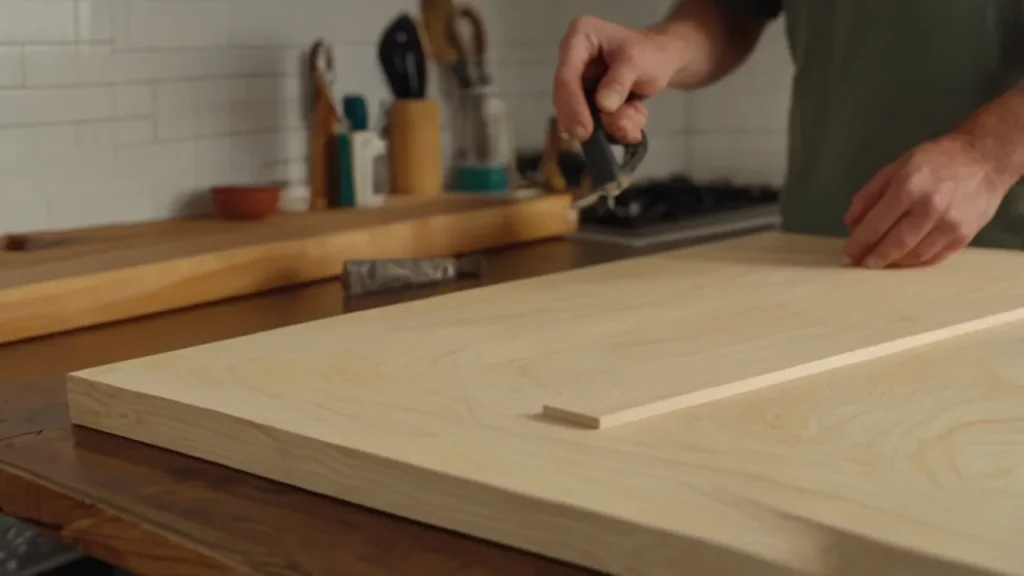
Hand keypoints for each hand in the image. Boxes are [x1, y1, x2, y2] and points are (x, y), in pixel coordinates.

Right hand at [553, 16, 684, 143]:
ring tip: (637, 116)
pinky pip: (594, 122)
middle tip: (607, 137)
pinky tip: (636, 115)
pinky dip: (616, 126)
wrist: (662, 60)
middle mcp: (573, 60)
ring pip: (581, 115)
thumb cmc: (649, 53)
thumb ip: (619, 82)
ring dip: (611, 124)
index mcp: (579, 39)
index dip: (572, 105)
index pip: (566, 76)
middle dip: (590, 120)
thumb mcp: (637, 61)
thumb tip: (603, 106)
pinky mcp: (587, 100)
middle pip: (566, 99)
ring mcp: (579, 82)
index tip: (585, 130)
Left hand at [842, 135, 1012, 267]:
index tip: (847, 255)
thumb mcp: (896, 167)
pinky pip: (934, 258)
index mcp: (908, 187)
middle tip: (860, 264)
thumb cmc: (935, 160)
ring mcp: (950, 225)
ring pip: (914, 256)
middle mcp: (930, 208)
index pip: (876, 225)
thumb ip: (869, 194)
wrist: (984, 159)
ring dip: (893, 263)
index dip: (859, 244)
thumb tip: (850, 224)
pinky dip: (914, 263)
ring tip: (880, 262)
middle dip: (873, 258)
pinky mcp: (964, 236)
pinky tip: (903, 260)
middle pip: (895, 245)